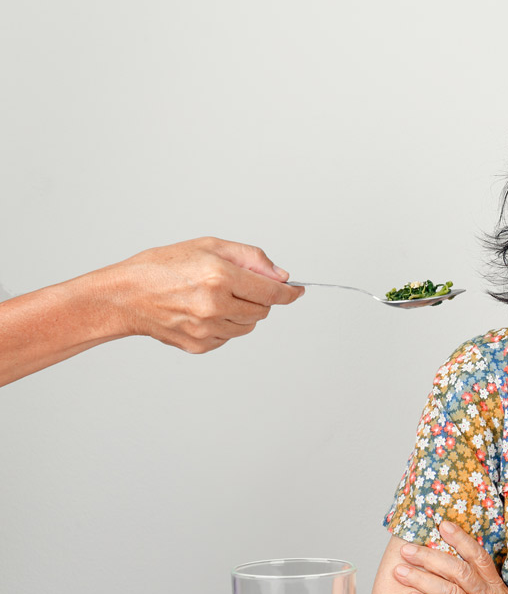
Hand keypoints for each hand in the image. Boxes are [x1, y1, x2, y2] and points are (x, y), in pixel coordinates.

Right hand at [104, 236, 302, 352]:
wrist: (125, 296)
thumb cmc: (162, 267)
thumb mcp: (208, 247)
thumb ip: (251, 258)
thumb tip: (281, 275)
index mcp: (220, 277)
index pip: (272, 292)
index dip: (290, 293)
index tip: (297, 291)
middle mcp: (215, 306)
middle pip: (263, 310)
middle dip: (259, 298)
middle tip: (237, 286)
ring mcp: (208, 330)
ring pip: (249, 326)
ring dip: (243, 312)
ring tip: (215, 297)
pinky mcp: (200, 346)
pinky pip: (230, 336)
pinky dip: (225, 325)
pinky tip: (202, 312)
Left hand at [393, 521, 507, 593]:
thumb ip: (481, 580)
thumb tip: (458, 554)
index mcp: (494, 585)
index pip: (479, 557)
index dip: (462, 540)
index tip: (443, 525)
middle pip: (459, 572)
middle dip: (430, 558)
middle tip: (406, 549)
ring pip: (450, 593)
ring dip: (422, 580)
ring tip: (400, 571)